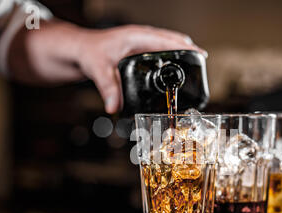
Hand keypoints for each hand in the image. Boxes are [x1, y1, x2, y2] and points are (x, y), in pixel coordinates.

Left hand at [74, 24, 206, 112]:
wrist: (79, 49)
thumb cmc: (89, 52)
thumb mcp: (99, 70)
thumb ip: (108, 89)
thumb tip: (114, 107)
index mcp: (137, 37)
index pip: (167, 40)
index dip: (185, 47)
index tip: (200, 54)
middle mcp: (142, 37)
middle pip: (173, 41)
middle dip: (188, 50)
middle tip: (201, 63)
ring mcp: (142, 43)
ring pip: (168, 45)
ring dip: (180, 54)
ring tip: (192, 68)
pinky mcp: (140, 51)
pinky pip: (161, 51)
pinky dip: (170, 58)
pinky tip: (173, 70)